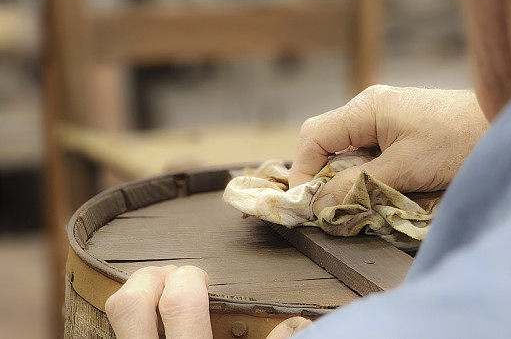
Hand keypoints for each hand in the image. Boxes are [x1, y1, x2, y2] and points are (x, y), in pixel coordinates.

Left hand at [106, 265, 311, 338]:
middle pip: (129, 304)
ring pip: (115, 316)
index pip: (180, 301)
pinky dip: (132, 320)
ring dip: (136, 297)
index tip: (200, 279)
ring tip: (159, 296)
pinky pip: (116, 332)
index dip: (190, 279)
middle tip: (173, 277)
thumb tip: (297, 322)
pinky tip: (150, 322)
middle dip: (151, 277)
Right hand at [289, 85, 487, 212]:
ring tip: (355, 201)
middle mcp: (371, 106)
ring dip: (346, 175)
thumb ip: (358, 184)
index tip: (306, 205)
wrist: (504, 125)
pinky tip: (379, 188)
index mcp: (366, 108)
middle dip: (322, 174)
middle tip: (329, 206)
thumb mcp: (403, 169)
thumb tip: (318, 203)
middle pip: (327, 140)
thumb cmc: (457, 142)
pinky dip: (367, 170)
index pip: (313, 136)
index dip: (302, 171)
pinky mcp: (404, 128)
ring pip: (349, 147)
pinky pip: (370, 149)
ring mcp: (388, 115)